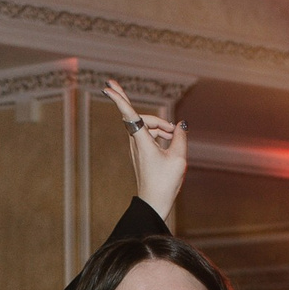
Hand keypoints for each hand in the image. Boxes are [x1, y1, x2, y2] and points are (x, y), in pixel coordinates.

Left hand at [106, 80, 186, 223]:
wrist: (154, 202)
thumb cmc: (165, 182)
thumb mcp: (179, 158)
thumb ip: (180, 137)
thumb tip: (180, 125)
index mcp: (143, 142)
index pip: (130, 114)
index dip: (120, 99)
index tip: (108, 87)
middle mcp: (136, 142)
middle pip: (142, 118)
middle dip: (151, 115)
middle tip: (142, 108)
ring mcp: (137, 148)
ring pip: (147, 127)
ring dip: (161, 127)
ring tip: (175, 136)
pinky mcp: (140, 152)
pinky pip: (148, 135)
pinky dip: (159, 134)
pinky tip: (170, 139)